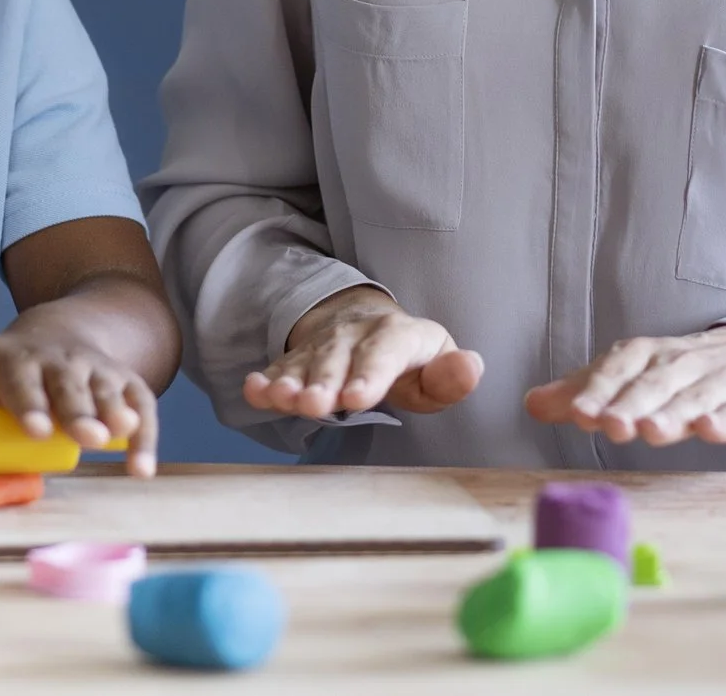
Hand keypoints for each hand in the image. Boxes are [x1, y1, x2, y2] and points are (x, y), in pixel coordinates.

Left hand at [0, 331, 161, 477]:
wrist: (60, 333)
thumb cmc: (4, 365)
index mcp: (16, 358)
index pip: (21, 378)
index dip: (30, 402)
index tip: (36, 429)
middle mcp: (59, 360)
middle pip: (69, 384)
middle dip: (76, 409)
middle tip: (83, 436)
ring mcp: (95, 370)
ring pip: (107, 389)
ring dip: (112, 415)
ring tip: (114, 439)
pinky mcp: (125, 383)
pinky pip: (141, 405)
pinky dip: (145, 437)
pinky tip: (141, 469)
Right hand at [242, 285, 483, 418]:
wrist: (365, 321)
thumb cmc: (409, 356)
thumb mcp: (435, 362)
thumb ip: (451, 375)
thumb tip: (472, 367)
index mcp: (396, 335)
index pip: (385, 352)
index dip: (371, 374)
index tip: (358, 399)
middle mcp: (355, 336)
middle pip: (338, 359)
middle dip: (324, 382)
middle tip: (314, 404)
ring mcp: (323, 346)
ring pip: (305, 364)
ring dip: (292, 383)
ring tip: (282, 400)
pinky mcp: (298, 360)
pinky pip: (280, 368)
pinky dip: (266, 381)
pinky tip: (253, 390)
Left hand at [523, 326, 725, 446]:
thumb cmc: (686, 374)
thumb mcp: (634, 377)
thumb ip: (586, 392)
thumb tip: (532, 403)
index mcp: (649, 355)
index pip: (619, 369)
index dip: (598, 391)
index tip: (577, 414)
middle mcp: (682, 364)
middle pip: (653, 385)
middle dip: (630, 404)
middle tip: (609, 426)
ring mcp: (721, 382)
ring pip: (693, 399)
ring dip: (672, 414)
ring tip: (650, 431)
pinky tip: (711, 430)